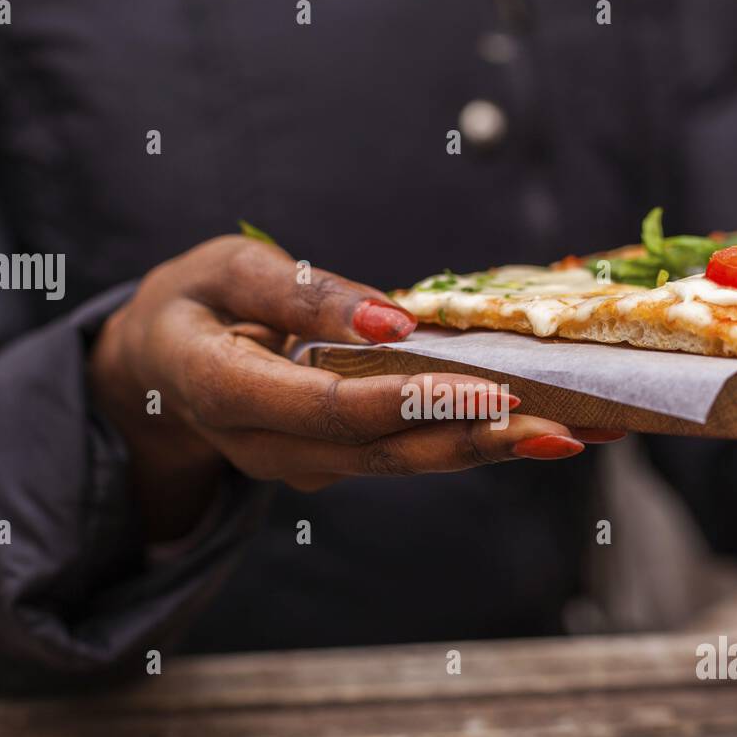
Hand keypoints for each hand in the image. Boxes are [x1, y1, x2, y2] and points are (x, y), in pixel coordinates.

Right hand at [89, 235, 599, 539]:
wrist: (157, 370)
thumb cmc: (191, 304)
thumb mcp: (225, 270)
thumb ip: (301, 295)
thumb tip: (392, 320)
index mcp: (226, 394)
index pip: (331, 408)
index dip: (413, 401)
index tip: (491, 387)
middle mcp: (268, 448)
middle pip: (386, 454)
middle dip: (481, 441)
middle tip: (570, 428)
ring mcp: (303, 466)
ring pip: (405, 464)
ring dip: (492, 450)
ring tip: (579, 432)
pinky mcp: (334, 462)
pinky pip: (405, 453)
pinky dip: (469, 439)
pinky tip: (533, 425)